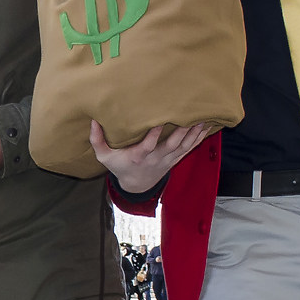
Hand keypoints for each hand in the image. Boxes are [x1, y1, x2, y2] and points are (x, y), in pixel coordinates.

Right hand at [89, 121, 212, 193]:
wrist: (136, 185)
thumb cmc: (119, 166)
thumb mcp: (104, 156)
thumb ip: (97, 140)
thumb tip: (93, 120)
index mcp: (138, 156)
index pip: (148, 146)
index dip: (154, 135)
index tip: (160, 120)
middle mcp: (155, 158)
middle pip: (172, 145)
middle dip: (182, 131)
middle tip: (191, 115)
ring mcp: (167, 159)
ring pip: (184, 146)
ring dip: (194, 133)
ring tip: (204, 118)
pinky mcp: (175, 159)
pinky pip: (189, 148)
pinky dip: (199, 138)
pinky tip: (207, 126)